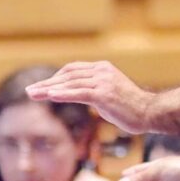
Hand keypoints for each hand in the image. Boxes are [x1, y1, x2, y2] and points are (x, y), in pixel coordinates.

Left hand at [25, 62, 151, 133]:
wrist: (150, 112)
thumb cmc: (131, 107)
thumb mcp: (111, 92)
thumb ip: (95, 89)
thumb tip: (79, 94)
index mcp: (103, 68)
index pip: (72, 69)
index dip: (55, 78)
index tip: (41, 87)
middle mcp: (102, 71)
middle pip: (67, 75)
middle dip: (46, 83)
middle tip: (30, 91)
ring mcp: (103, 81)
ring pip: (70, 83)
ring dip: (48, 89)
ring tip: (32, 94)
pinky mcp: (104, 94)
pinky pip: (78, 93)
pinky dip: (62, 94)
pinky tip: (49, 96)